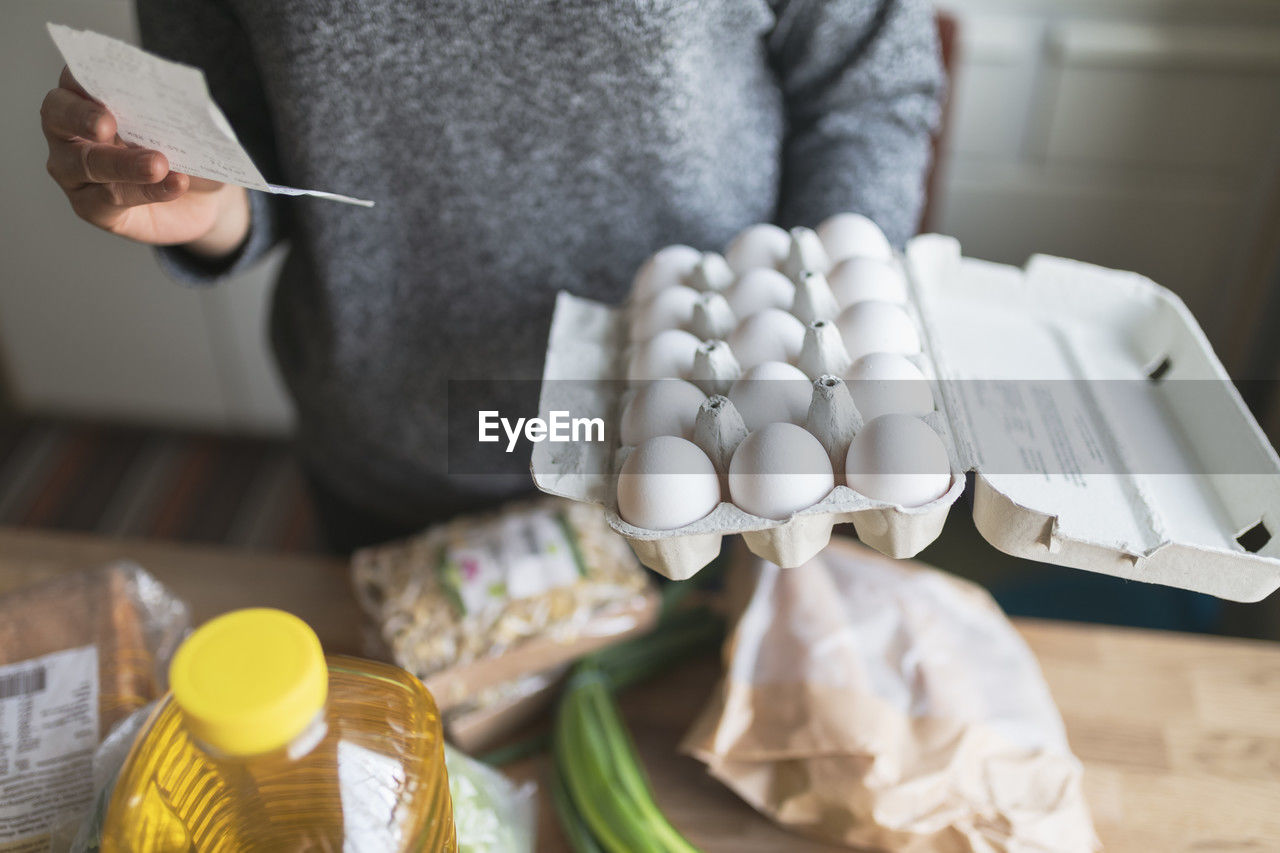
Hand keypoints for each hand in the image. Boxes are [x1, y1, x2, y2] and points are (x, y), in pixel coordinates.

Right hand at [41, 66, 249, 258]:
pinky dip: (146, 191)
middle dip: (81, 117)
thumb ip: (176, 112)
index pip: (75, 76)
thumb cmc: (185, 148)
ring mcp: (73, 170)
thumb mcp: (187, 126)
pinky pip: (110, 199)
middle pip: (59, 116)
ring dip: (123, 163)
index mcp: (88, 96)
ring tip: (159, 164)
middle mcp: (69, 129)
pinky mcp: (90, 206)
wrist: (201, 199)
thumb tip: (185, 105)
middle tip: (106, 123)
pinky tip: (175, 185)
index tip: (106, 77)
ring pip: (86, 164)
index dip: (84, 75)